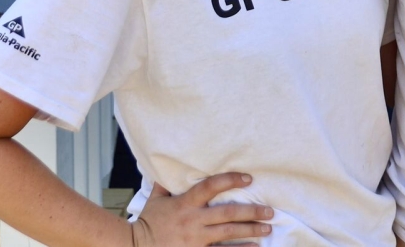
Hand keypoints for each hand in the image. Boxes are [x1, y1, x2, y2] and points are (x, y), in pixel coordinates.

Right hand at [130, 173, 273, 245]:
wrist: (135, 246)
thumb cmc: (147, 222)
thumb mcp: (155, 199)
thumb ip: (166, 183)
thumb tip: (169, 165)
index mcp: (185, 203)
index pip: (211, 186)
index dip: (230, 180)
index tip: (249, 178)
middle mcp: (193, 220)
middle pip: (228, 213)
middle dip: (251, 212)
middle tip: (269, 211)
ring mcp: (196, 239)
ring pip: (228, 233)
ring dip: (250, 230)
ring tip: (266, 228)